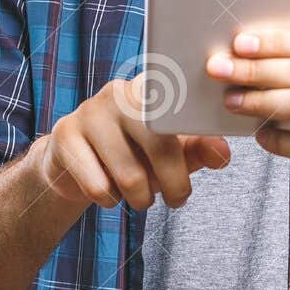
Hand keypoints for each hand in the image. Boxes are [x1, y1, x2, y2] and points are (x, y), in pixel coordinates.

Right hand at [33, 73, 231, 210]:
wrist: (74, 163)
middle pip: (160, 145)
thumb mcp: (171, 152)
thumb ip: (199, 149)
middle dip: (174, 184)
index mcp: (152, 88)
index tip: (209, 164)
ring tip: (141, 197)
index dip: (198, 139)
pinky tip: (110, 192)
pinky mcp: (66, 135)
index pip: (183, 109)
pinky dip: (110, 200)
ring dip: (141, 198)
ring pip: (129, 174)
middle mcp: (121, 92)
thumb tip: (223, 154)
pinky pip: (98, 185)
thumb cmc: (133, 155)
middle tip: (176, 200)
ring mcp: (90, 111)